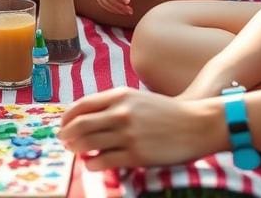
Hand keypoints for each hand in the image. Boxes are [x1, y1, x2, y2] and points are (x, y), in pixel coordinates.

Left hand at [58, 88, 220, 168]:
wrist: (196, 124)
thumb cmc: (165, 112)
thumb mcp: (136, 98)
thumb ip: (112, 104)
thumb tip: (86, 117)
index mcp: (119, 95)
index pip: (82, 105)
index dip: (67, 117)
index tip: (63, 125)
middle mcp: (120, 113)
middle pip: (80, 125)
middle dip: (67, 135)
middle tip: (64, 141)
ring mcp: (128, 134)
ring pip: (89, 143)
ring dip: (77, 149)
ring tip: (76, 152)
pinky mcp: (136, 155)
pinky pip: (104, 161)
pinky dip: (92, 164)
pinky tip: (92, 164)